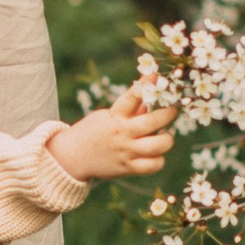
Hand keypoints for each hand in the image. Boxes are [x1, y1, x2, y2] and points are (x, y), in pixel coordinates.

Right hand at [49, 83, 177, 181]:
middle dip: (168, 114)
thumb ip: (130, 111)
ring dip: (167, 139)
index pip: (131, 97)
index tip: (156, 76)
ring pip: (158, 146)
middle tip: (173, 110)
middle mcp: (122, 133)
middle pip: (153, 122)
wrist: (72, 157)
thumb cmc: (92, 132)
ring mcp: (126, 152)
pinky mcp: (127, 168)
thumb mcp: (106, 116)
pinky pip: (153, 165)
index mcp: (114, 116)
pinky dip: (159, 159)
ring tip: (165, 134)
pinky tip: (156, 153)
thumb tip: (150, 104)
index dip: (144, 86)